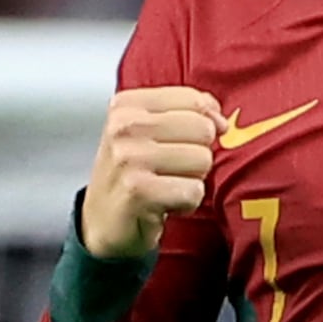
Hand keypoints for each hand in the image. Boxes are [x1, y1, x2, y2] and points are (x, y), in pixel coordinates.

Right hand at [81, 86, 226, 258]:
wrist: (101, 221)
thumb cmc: (131, 175)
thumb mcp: (150, 132)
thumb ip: (188, 114)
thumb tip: (221, 121)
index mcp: (127, 105)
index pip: (193, 99)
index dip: (204, 123)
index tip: (187, 141)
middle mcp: (124, 126)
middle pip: (203, 129)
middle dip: (197, 155)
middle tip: (170, 170)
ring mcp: (129, 158)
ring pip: (202, 160)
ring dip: (191, 181)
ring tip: (165, 186)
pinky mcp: (138, 190)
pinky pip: (194, 191)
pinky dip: (186, 204)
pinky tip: (164, 204)